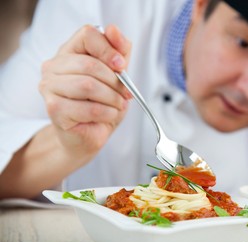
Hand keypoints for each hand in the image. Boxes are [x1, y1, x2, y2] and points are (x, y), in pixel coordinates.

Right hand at [39, 24, 131, 157]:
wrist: (90, 134)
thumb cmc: (102, 104)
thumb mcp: (117, 76)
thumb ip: (120, 52)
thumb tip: (114, 30)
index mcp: (69, 51)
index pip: (87, 34)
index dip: (109, 49)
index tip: (122, 65)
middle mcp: (53, 66)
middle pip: (90, 64)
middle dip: (115, 82)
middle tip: (126, 94)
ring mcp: (49, 87)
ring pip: (88, 86)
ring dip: (112, 98)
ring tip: (118, 106)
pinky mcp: (54, 108)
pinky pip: (89, 108)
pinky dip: (107, 113)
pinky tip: (109, 115)